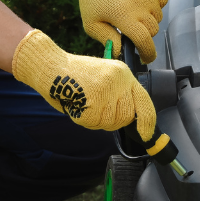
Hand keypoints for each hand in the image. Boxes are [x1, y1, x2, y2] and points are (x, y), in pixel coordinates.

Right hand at [11, 30, 156, 139]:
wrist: (52, 67)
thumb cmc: (76, 73)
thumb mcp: (105, 73)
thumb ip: (121, 91)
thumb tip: (132, 116)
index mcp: (124, 73)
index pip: (144, 101)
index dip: (147, 122)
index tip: (146, 133)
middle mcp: (118, 82)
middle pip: (127, 116)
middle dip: (114, 119)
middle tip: (98, 106)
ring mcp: (106, 93)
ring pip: (111, 123)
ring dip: (99, 119)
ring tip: (86, 102)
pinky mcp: (92, 105)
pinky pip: (95, 124)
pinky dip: (86, 120)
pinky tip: (79, 104)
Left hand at [73, 0, 168, 62]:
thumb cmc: (93, 0)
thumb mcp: (92, 25)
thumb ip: (108, 40)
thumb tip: (121, 52)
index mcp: (124, 15)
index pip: (144, 40)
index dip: (148, 53)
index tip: (146, 58)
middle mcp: (139, 3)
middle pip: (153, 29)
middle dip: (145, 33)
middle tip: (132, 26)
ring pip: (158, 15)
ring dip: (149, 17)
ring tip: (134, 10)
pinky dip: (155, 2)